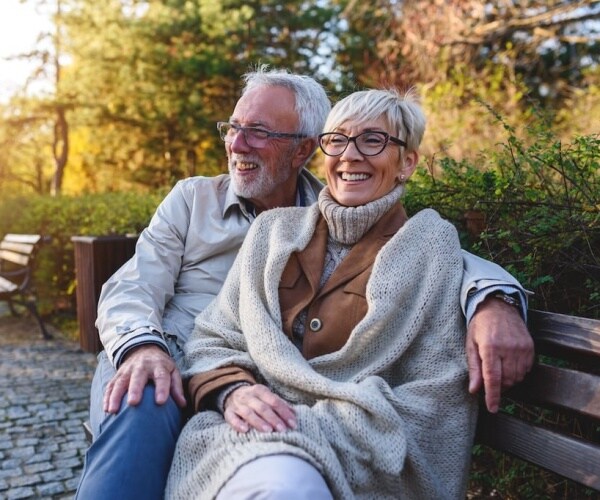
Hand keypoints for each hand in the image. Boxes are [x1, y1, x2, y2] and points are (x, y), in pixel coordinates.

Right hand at [103, 344, 186, 412]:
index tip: (160, 402)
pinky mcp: (118, 374)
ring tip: (113, 410)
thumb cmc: (161, 366)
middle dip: (135, 389)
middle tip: (133, 403)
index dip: (162, 389)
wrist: (144, 349)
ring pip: (120, 382)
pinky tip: (106, 408)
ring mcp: (128, 370)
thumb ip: (176, 387)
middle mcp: (142, 366)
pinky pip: (111, 385)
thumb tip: (182, 404)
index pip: (161, 377)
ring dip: (115, 396)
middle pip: (138, 377)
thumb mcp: (172, 371)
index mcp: (159, 365)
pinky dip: (107, 396)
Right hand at [223, 384, 296, 433]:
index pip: (274, 401)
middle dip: (273, 418)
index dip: (284, 412)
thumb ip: (280, 404)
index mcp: (260, 390)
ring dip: (258, 422)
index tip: (293, 424)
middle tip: (282, 429)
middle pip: (262, 407)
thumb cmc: (255, 399)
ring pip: (248, 412)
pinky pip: (231, 417)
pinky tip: (245, 430)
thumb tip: (294, 414)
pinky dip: (238, 424)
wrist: (231, 393)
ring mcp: (237, 404)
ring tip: (268, 431)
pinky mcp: (228, 412)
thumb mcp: (267, 397)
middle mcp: (248, 396)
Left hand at [466, 297, 533, 412]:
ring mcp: (521, 348)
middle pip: (506, 381)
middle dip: (498, 387)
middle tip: (490, 380)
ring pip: (517, 377)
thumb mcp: (471, 344)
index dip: (493, 396)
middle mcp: (508, 348)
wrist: (499, 307)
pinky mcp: (530, 347)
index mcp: (490, 347)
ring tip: (499, 369)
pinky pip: (526, 370)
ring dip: (508, 380)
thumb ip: (474, 368)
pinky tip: (509, 364)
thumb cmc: (480, 326)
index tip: (492, 409)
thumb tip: (474, 390)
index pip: (493, 378)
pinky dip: (517, 373)